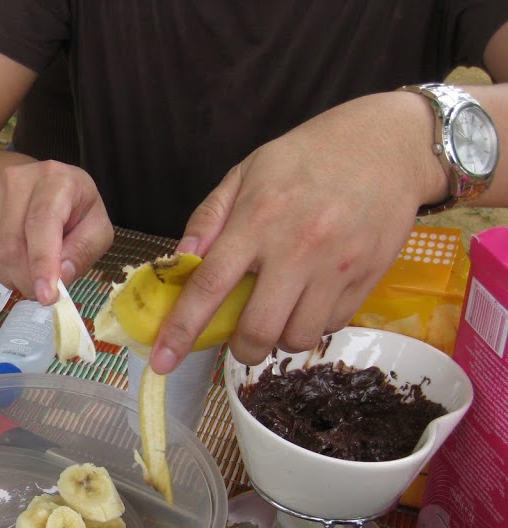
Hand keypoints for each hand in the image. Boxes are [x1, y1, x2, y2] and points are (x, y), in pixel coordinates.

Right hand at [0, 160, 113, 302]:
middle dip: (31, 280)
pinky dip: (8, 274)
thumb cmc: (74, 209)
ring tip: (38, 276)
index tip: (47, 295)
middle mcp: (16, 182)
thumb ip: (84, 250)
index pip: (42, 220)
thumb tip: (62, 276)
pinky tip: (23, 265)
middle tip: (46, 294)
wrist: (36, 189)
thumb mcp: (96, 226)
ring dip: (19, 279)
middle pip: (14, 244)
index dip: (42, 261)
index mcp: (54, 178)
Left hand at [148, 91, 448, 373]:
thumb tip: (178, 264)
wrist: (388, 144)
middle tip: (240, 339)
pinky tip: (309, 301)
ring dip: (279, 340)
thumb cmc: (308, 157)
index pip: (209, 286)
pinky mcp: (368, 278)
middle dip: (240, 349)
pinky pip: (331, 326)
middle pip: (257, 330)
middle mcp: (297, 248)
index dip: (181, 330)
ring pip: (297, 338)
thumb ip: (207, 220)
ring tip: (279, 315)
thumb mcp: (246, 173)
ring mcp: (336, 266)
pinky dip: (313, 326)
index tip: (162, 360)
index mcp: (257, 219)